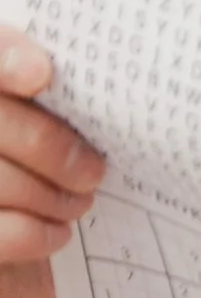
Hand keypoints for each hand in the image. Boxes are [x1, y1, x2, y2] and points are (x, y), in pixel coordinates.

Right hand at [0, 26, 100, 297]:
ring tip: (80, 200)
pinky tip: (58, 232)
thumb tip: (59, 73)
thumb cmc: (41, 162)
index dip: (4, 58)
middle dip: (50, 148)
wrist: (23, 240)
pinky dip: (38, 233)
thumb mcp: (51, 119)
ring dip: (53, 196)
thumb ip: (51, 90)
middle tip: (94, 169)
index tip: (42, 74)